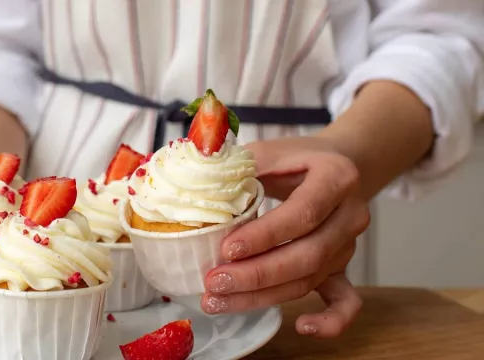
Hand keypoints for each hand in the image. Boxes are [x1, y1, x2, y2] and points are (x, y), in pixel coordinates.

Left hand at [200, 136, 369, 337]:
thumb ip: (238, 167)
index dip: (265, 236)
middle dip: (257, 274)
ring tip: (220, 301)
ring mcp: (349, 245)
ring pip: (309, 279)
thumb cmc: (296, 159)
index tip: (227, 249)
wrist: (338, 165)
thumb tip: (196, 187)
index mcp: (337, 178)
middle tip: (215, 282)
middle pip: (307, 255)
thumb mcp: (268, 151)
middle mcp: (350, 215)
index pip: (303, 214)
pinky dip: (330, 320)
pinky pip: (346, 301)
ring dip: (264, 297)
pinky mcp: (344, 267)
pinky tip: (302, 327)